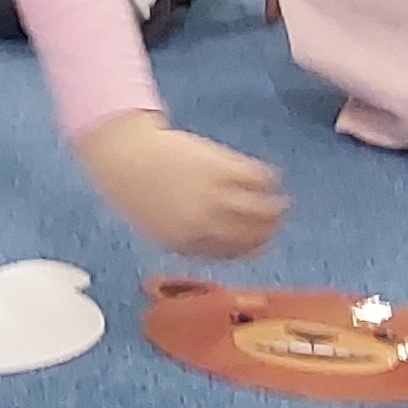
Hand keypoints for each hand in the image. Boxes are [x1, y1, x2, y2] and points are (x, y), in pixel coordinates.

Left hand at [77, 111, 286, 260]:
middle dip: (270, 231)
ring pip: (259, 208)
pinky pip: (255, 177)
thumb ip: (185, 238)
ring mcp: (213, 194)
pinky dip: (268, 178)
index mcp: (186, 243)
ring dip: (276, 208)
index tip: (262, 246)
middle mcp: (204, 223)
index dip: (251, 250)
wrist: (124, 154)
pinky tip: (272, 176)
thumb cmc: (134, 189)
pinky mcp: (220, 166)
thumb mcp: (155, 226)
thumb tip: (214, 242)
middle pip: (250, 233)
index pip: (230, 253)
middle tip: (279, 223)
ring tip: (283, 202)